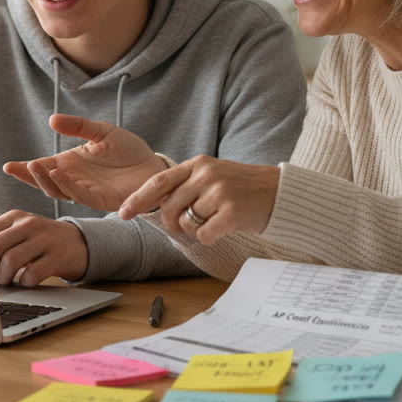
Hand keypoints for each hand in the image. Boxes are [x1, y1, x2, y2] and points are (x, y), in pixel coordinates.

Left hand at [0, 210, 88, 286]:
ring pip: (10, 261)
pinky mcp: (57, 257)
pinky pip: (32, 274)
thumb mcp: (20, 232)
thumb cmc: (41, 241)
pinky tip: (27, 281)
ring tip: (7, 280)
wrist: (80, 243)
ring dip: (4, 278)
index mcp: (14, 217)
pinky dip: (25, 282)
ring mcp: (44, 240)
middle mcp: (28, 225)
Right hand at [1, 114, 167, 211]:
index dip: (24, 169)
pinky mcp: (101, 200)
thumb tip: (52, 119)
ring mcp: (86, 191)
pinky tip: (59, 173)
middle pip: (45, 182)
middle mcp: (74, 179)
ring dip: (46, 180)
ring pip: (59, 191)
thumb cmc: (128, 150)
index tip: (8, 166)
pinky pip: (80, 195)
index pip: (42, 167)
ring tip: (36, 166)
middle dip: (30, 177)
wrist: (153, 166)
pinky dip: (68, 186)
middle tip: (18, 167)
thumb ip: (78, 127)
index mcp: (70, 164)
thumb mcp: (101, 132)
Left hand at [117, 157, 280, 246]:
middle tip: (186, 225)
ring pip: (186, 223)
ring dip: (194, 230)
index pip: (159, 181)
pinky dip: (209, 238)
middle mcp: (207, 175)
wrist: (279, 192)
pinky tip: (222, 229)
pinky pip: (203, 235)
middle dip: (172, 223)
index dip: (138, 198)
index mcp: (198, 164)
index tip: (122, 212)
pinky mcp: (232, 212)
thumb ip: (185, 185)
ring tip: (213, 221)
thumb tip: (152, 204)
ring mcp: (220, 193)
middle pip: (169, 207)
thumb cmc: (241, 188)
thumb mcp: (211, 176)